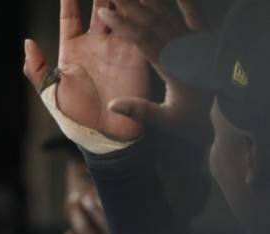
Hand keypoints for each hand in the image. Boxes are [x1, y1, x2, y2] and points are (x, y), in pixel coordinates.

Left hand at [24, 0, 149, 141]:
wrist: (103, 133)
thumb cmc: (74, 116)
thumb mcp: (50, 93)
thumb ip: (37, 69)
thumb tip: (27, 42)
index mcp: (72, 49)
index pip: (70, 17)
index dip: (68, 0)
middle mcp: (96, 44)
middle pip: (98, 7)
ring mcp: (117, 47)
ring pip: (120, 12)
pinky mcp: (137, 54)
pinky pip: (137, 26)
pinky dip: (138, 10)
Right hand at [103, 0, 213, 146]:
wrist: (228, 118)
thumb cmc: (194, 120)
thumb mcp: (166, 120)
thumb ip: (140, 111)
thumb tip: (112, 105)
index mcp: (173, 68)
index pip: (144, 40)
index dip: (124, 25)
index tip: (107, 13)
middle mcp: (186, 51)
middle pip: (154, 22)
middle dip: (132, 7)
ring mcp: (197, 44)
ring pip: (171, 17)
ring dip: (151, 3)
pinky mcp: (206, 43)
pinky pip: (196, 18)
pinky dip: (187, 5)